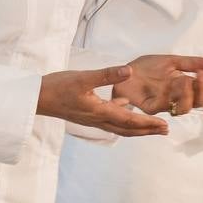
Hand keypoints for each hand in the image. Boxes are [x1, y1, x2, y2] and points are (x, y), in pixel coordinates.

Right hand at [38, 67, 169, 135]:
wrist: (37, 97)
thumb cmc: (57, 87)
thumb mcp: (83, 77)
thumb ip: (107, 75)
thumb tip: (128, 71)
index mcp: (100, 111)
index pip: (129, 120)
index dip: (148, 124)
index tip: (163, 126)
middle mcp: (98, 119)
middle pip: (127, 129)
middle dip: (146, 131)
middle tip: (165, 131)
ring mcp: (92, 118)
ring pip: (119, 127)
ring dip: (136, 127)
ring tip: (151, 125)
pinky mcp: (87, 114)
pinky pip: (110, 119)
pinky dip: (122, 118)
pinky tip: (124, 106)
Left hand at [114, 54, 202, 115]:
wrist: (124, 69)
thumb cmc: (146, 67)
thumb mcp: (172, 60)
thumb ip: (192, 63)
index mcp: (183, 88)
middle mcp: (176, 98)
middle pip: (197, 103)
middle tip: (201, 75)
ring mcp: (164, 103)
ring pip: (184, 109)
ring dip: (189, 94)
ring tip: (187, 78)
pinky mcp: (151, 107)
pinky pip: (165, 106)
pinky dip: (172, 95)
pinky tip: (174, 82)